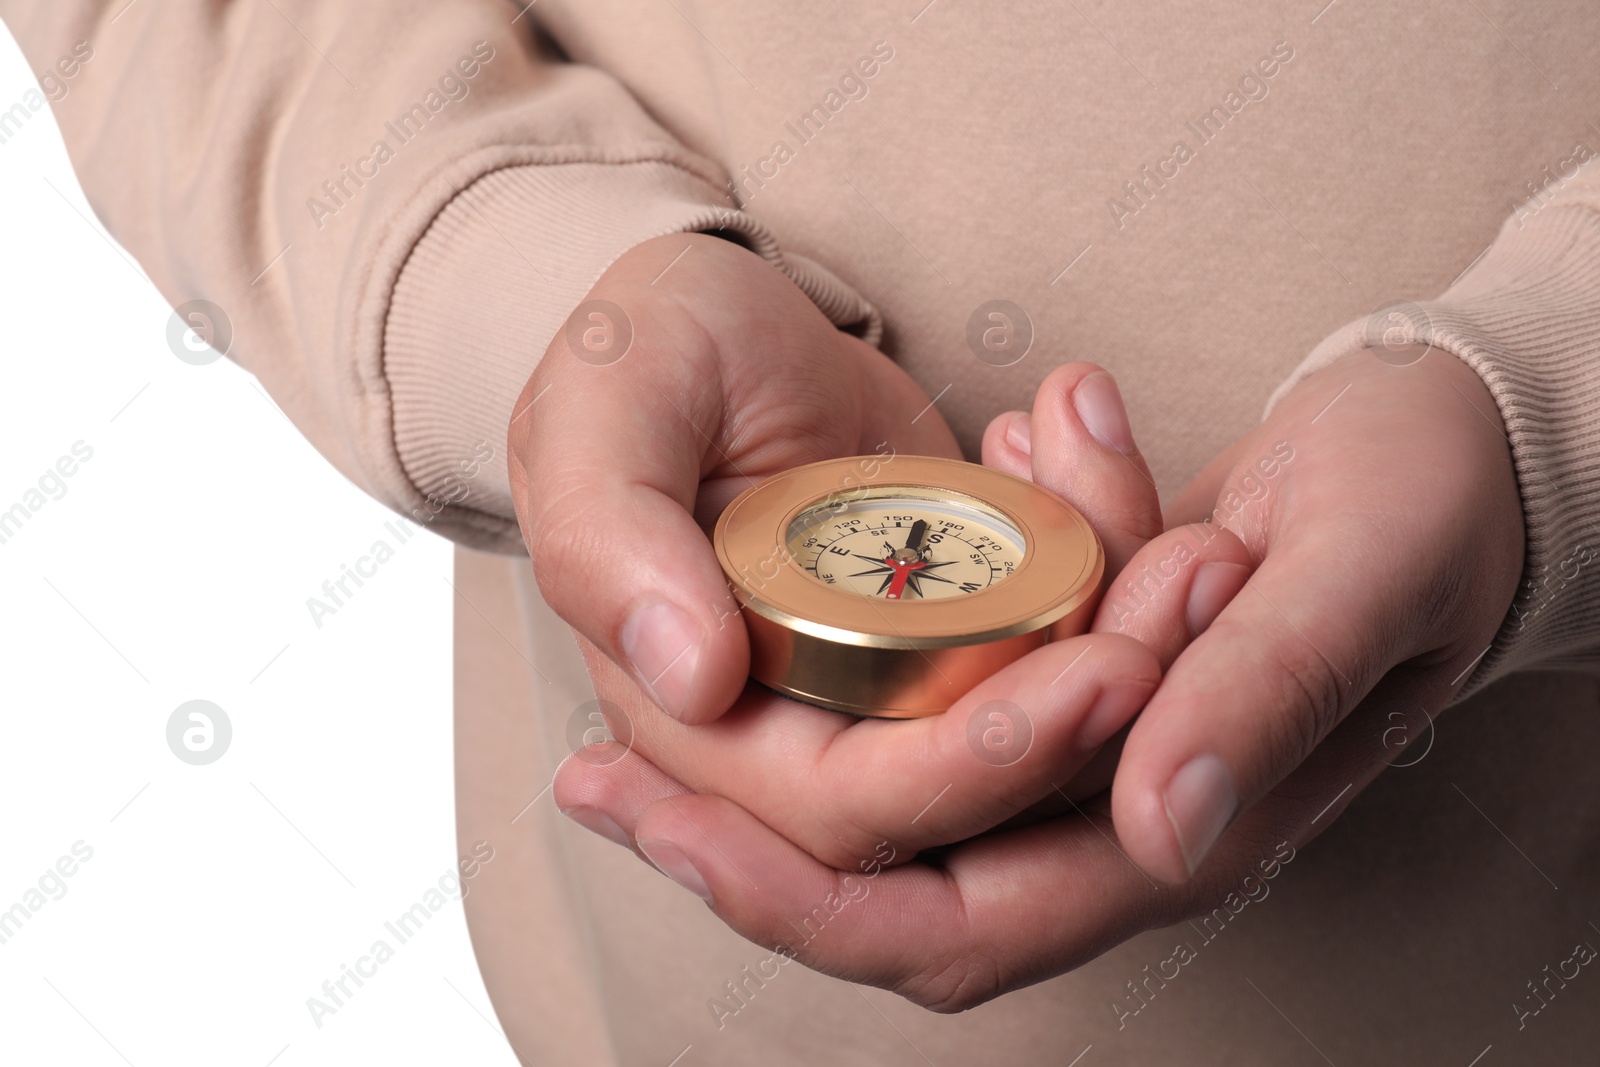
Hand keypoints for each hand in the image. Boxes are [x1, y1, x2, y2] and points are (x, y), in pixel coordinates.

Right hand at [517, 237, 1235, 872]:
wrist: (720, 317)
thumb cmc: (646, 353)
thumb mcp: (603, 406)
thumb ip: (610, 537)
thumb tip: (688, 680)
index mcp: (694, 725)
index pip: (843, 817)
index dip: (974, 769)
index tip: (1104, 674)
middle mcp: (797, 744)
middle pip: (974, 810)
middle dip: (1101, 722)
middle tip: (1199, 585)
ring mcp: (892, 699)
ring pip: (1038, 747)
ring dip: (1141, 651)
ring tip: (1204, 544)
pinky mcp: (961, 643)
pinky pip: (1061, 652)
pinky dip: (1115, 571)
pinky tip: (1112, 463)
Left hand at [562, 345, 1520, 1010]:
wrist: (1449, 446)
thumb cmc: (1423, 506)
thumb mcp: (1355, 573)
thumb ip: (1263, 699)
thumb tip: (1158, 832)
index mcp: (1188, 822)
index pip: (968, 920)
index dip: (813, 896)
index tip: (678, 828)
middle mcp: (1120, 819)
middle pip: (894, 894)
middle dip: (743, 851)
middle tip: (603, 782)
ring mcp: (1083, 761)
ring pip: (893, 818)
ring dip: (763, 779)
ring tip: (622, 738)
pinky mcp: (1063, 689)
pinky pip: (928, 721)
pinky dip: (837, 691)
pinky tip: (743, 650)